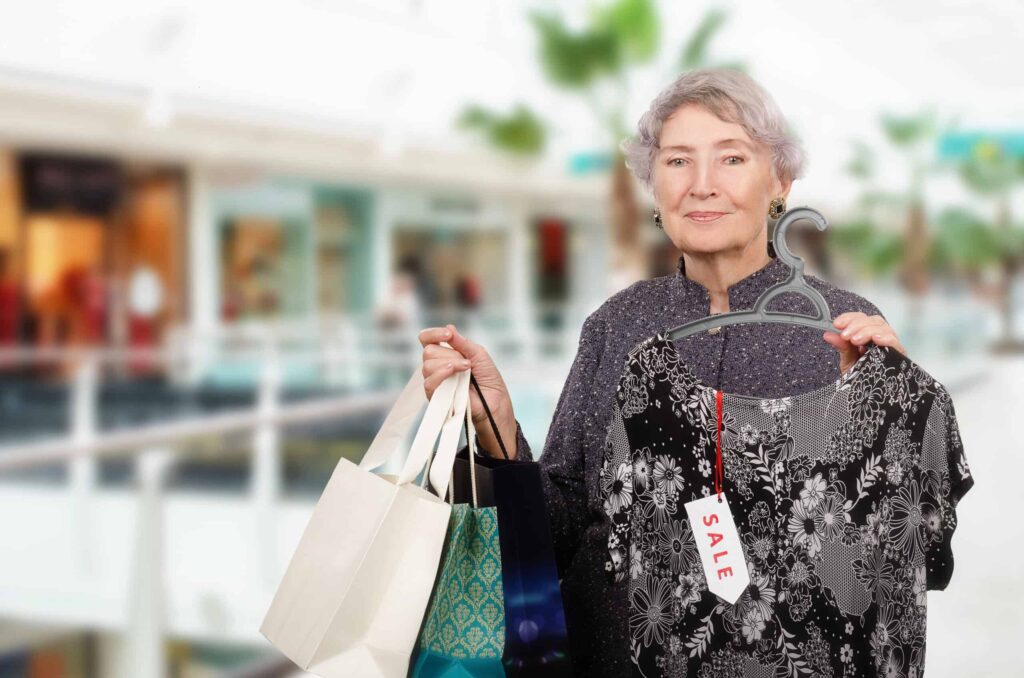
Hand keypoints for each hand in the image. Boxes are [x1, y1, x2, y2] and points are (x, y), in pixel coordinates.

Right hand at [418, 324, 516, 458]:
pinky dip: (441, 374)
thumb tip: (449, 328)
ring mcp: (435, 381)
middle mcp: (437, 365)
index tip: (448, 334)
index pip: (427, 339)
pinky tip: (453, 372)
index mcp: (445, 353)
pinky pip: (429, 382)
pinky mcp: (435, 396)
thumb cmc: (488, 379)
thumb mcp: (478, 354)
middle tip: (467, 362)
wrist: (494, 402)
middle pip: (428, 350)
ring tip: (466, 370)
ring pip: (427, 365)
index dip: (433, 333)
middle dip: (449, 353)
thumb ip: (462, 342)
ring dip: (450, 363)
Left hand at [824, 312, 906, 373]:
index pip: (862, 319)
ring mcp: (891, 346)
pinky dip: (886, 338)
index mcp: (868, 336)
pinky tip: (876, 339)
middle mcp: (881, 338)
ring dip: (868, 331)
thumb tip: (828, 334)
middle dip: (857, 325)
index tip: (837, 324)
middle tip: (846, 336)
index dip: (849, 318)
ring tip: (855, 340)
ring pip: (884, 328)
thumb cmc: (860, 379)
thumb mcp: (848, 362)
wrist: (868, 398)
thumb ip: (841, 347)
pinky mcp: (900, 356)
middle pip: (873, 321)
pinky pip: (896, 342)